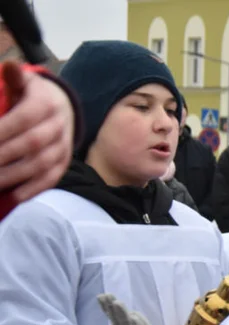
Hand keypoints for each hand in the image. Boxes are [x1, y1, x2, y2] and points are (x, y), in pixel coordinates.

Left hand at [0, 64, 74, 202]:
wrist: (62, 108)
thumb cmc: (31, 96)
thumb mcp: (23, 82)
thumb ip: (14, 77)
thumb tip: (9, 66)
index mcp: (45, 104)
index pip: (22, 119)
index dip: (2, 131)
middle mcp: (58, 126)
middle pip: (31, 144)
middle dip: (3, 156)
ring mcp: (63, 147)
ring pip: (40, 164)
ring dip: (13, 175)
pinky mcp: (64, 163)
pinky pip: (51, 179)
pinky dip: (33, 189)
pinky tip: (14, 197)